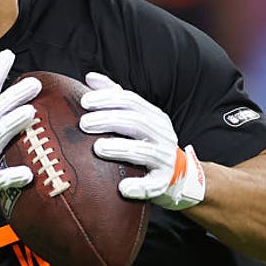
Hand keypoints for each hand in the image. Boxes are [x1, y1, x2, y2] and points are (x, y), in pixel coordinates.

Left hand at [78, 72, 205, 209]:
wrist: (180, 176)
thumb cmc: (149, 143)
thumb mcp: (137, 119)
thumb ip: (115, 98)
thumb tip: (91, 77)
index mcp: (154, 117)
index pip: (131, 101)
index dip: (108, 99)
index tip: (84, 102)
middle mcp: (163, 134)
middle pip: (137, 122)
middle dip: (109, 120)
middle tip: (84, 124)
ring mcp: (166, 159)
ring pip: (145, 151)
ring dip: (121, 148)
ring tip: (97, 148)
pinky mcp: (165, 182)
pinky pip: (153, 185)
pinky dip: (139, 186)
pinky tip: (122, 187)